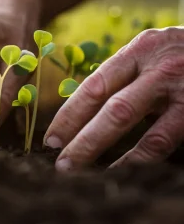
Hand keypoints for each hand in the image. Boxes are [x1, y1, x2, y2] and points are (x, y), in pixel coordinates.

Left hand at [44, 27, 183, 170]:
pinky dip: (143, 160)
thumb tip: (83, 110)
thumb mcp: (150, 53)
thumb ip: (123, 77)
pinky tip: (123, 172)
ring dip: (113, 157)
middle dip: (84, 140)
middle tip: (60, 164)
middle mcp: (163, 68)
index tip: (51, 138)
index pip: (96, 86)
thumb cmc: (179, 55)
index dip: (70, 115)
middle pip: (115, 111)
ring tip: (85, 174)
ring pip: (147, 134)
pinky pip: (168, 143)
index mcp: (141, 49)